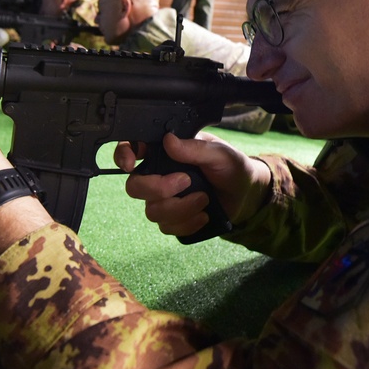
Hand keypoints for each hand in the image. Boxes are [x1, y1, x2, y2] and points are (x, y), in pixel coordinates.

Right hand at [116, 132, 271, 236]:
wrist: (245, 194)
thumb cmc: (231, 166)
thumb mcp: (219, 153)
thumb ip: (194, 148)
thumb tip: (169, 141)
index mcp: (165, 152)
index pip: (132, 150)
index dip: (123, 156)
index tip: (131, 164)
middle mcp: (159, 175)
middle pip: (135, 187)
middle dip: (158, 188)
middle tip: (186, 181)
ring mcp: (164, 199)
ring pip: (152, 211)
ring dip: (180, 208)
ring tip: (205, 199)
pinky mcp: (173, 219)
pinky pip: (167, 227)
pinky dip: (187, 223)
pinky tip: (204, 215)